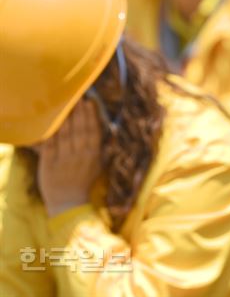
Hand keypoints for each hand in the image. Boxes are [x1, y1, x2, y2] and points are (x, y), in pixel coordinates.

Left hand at [37, 99, 102, 216]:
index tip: (89, 103)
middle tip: (76, 99)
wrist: (68, 203)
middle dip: (78, 113)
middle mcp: (79, 156)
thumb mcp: (98, 166)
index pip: (93, 132)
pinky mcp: (48, 164)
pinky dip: (51, 133)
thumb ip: (102, 149)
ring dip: (65, 119)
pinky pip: (49, 145)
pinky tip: (51, 123)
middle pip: (79, 130)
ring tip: (65, 106)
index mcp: (93, 156)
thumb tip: (109, 130)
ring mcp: (64, 160)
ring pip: (65, 135)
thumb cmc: (84, 182)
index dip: (91, 116)